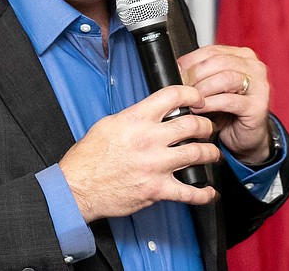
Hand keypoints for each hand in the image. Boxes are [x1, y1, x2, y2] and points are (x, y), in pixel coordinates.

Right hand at [59, 85, 219, 222]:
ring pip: (197, 153)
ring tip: (211, 154)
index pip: (172, 96)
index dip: (192, 94)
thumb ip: (133, 116)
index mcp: (136, 120)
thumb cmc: (88, 158)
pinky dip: (203, 193)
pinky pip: (189, 192)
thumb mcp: (108, 124)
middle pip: (192, 124)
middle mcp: (149, 140)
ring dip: (210, 153)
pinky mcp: (157, 190)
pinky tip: (208, 191)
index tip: (198, 99)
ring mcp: (155, 165)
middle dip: (206, 125)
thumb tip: (151, 112)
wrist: (78, 188)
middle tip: (206, 128)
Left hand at [177, 45, 270, 164]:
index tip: (177, 71)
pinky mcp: (257, 106)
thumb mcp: (213, 87)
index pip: (212, 50)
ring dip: (203, 88)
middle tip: (182, 87)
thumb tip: (176, 69)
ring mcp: (259, 86)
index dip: (191, 60)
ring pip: (226, 78)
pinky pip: (230, 100)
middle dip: (195, 74)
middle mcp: (254, 67)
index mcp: (242, 56)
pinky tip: (200, 109)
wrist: (245, 137)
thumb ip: (201, 74)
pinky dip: (210, 104)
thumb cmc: (228, 110)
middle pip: (218, 61)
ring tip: (191, 99)